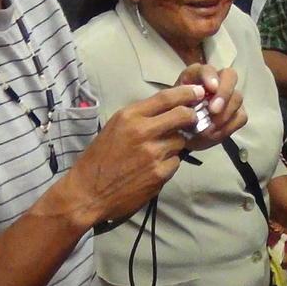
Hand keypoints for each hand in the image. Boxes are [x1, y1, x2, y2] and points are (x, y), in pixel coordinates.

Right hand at [62, 83, 204, 223]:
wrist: (88, 193)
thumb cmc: (98, 160)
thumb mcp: (114, 128)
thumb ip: (139, 118)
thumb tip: (166, 110)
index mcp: (129, 116)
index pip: (166, 97)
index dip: (187, 93)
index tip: (198, 92)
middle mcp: (143, 131)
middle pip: (182, 116)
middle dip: (191, 117)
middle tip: (190, 121)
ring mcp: (153, 153)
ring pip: (180, 141)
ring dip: (175, 145)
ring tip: (157, 153)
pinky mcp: (159, 174)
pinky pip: (175, 162)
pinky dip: (169, 164)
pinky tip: (153, 169)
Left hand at [177, 63, 247, 149]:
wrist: (181, 131)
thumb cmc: (175, 114)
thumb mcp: (171, 109)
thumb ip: (181, 106)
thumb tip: (193, 111)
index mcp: (197, 75)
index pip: (207, 68)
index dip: (210, 76)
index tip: (210, 88)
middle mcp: (216, 80)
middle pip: (230, 76)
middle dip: (223, 93)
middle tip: (213, 110)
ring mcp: (229, 96)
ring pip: (237, 98)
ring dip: (224, 115)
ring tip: (208, 129)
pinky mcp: (237, 112)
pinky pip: (240, 117)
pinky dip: (228, 127)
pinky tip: (214, 134)